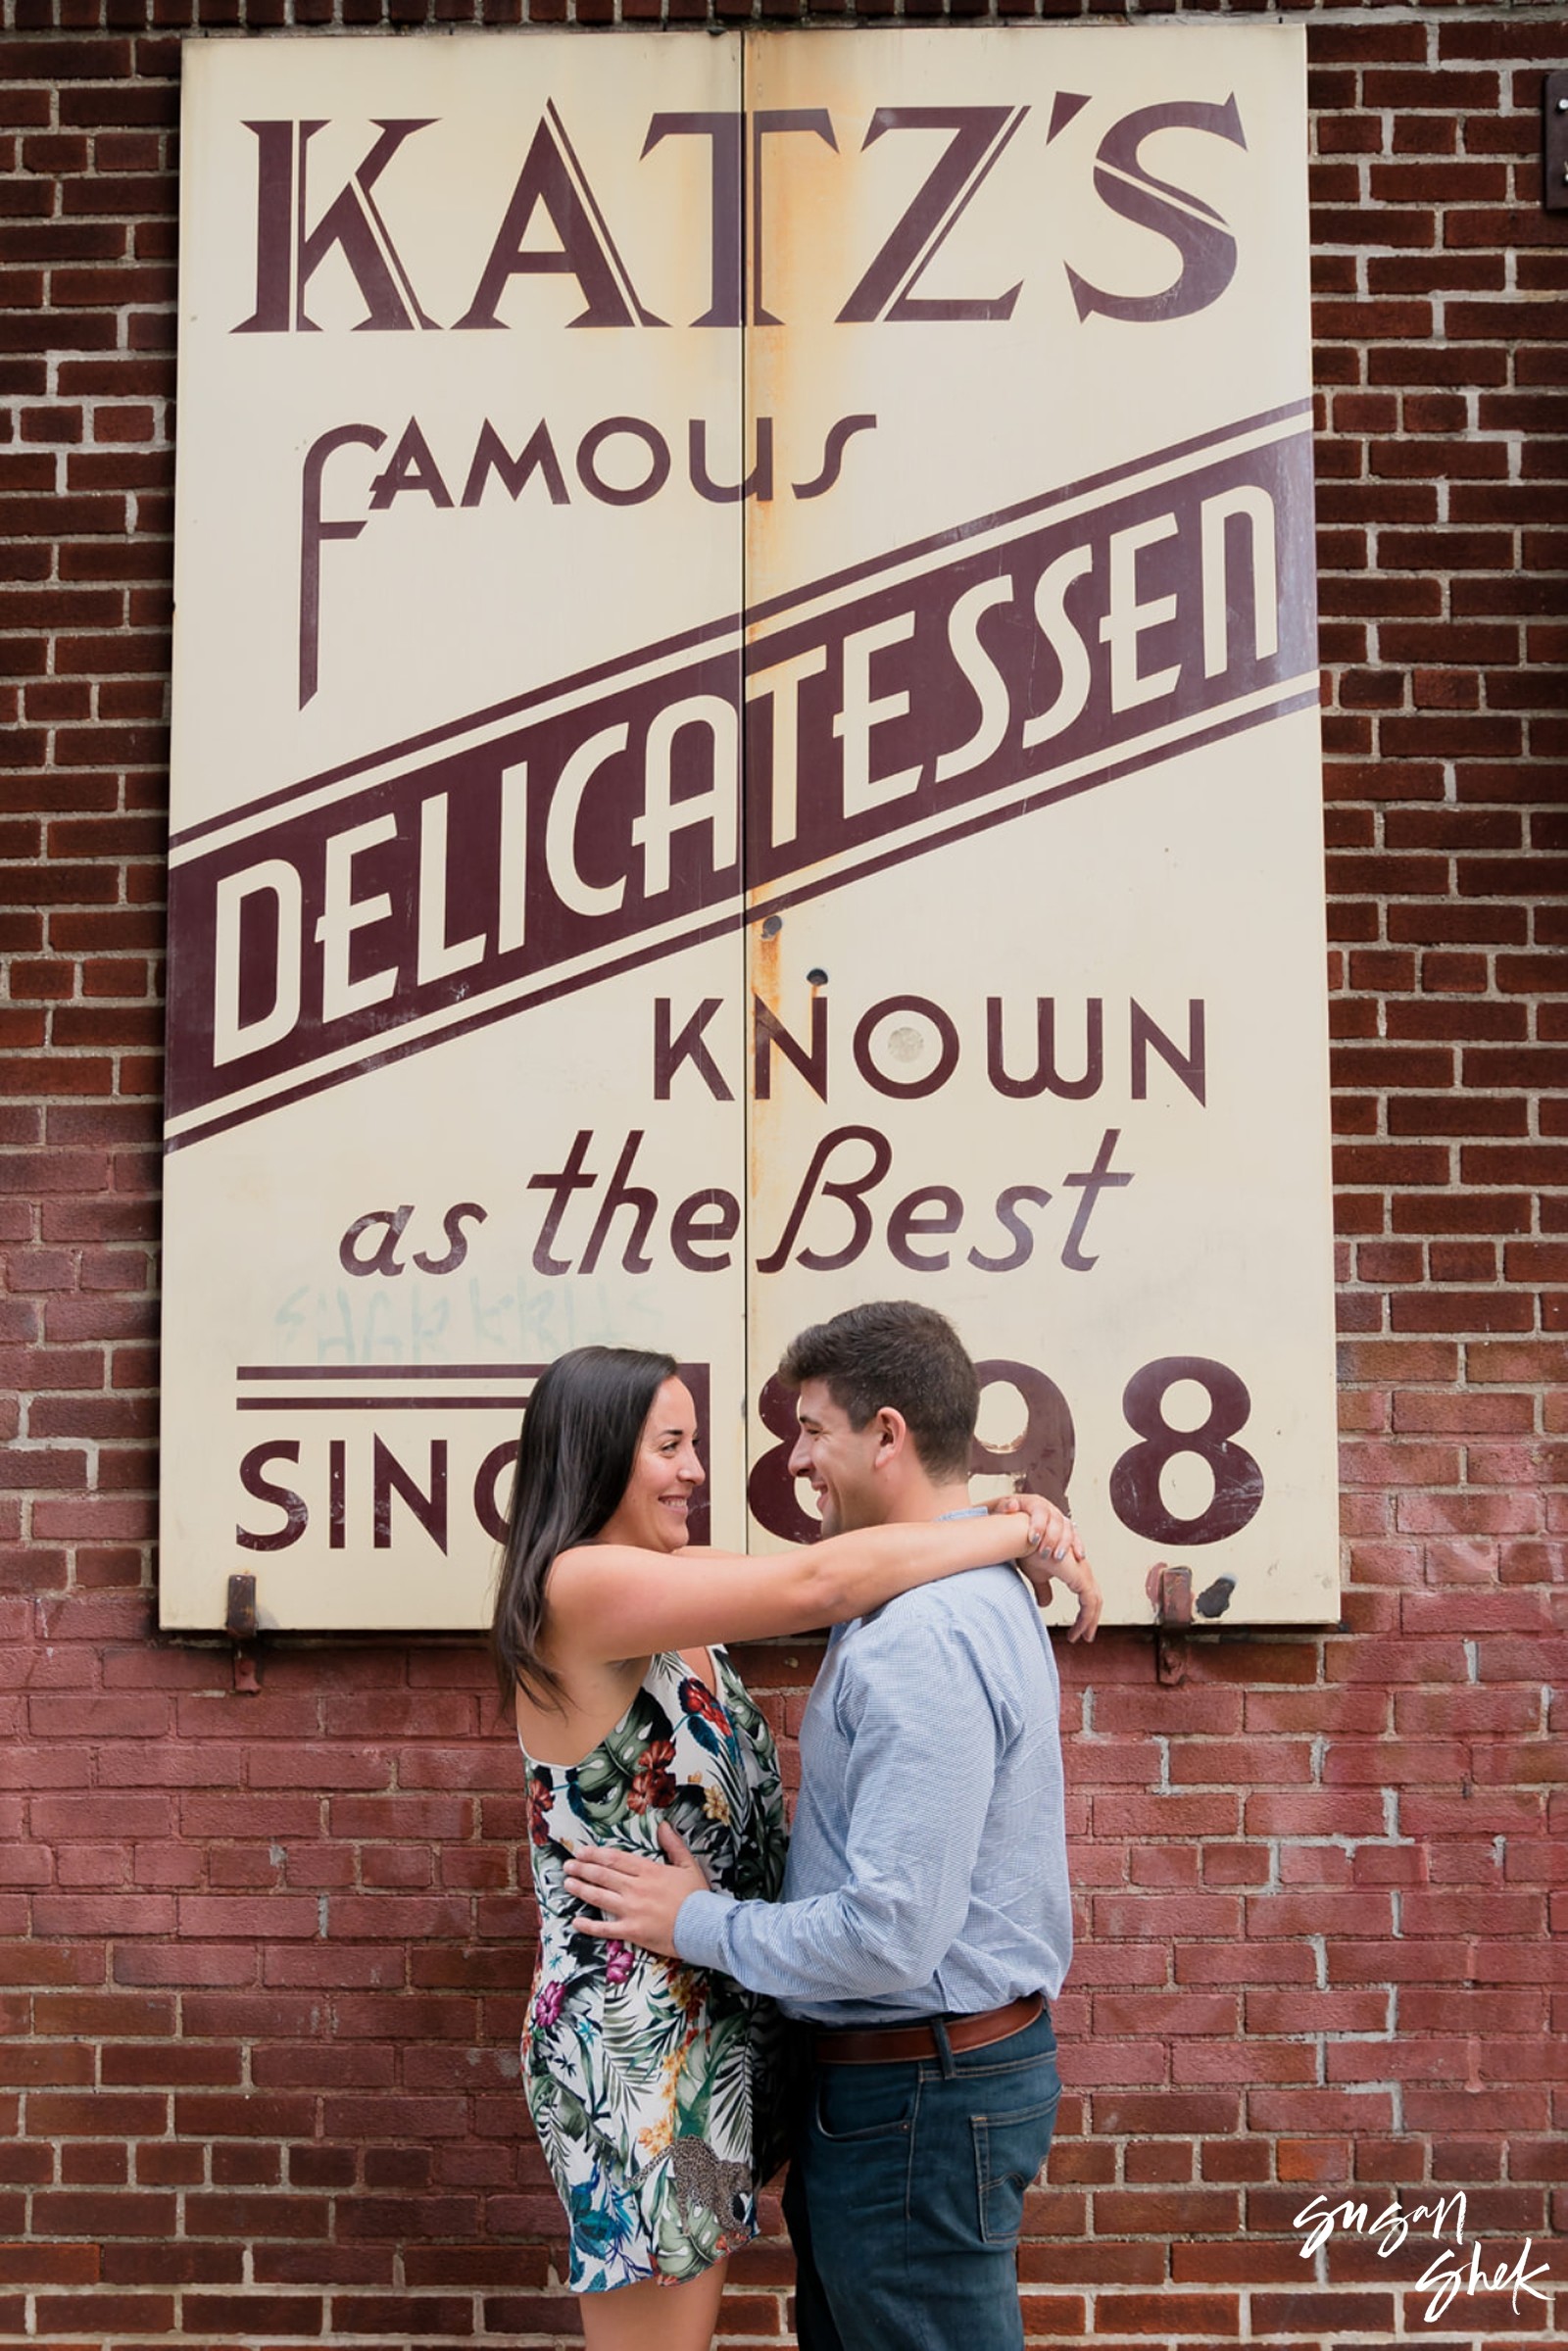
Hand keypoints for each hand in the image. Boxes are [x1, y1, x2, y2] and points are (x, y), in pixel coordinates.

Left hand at [562, 1823, 709, 1958]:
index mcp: (649, 1871)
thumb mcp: (688, 1864)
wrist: (704, 1926)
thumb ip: (673, 1844)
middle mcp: (636, 1888)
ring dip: (581, 1889)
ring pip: (599, 1897)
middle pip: (603, 1875)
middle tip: (568, 1865)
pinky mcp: (632, 1931)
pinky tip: (576, 1921)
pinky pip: (605, 1928)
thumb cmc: (697, 1896)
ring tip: (567, 1883)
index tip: (582, 1851)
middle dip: (582, 1868)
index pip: (615, 1858)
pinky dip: (588, 1926)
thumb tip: (663, 1825)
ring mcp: (632, 1910)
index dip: (595, 1854)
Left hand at [986, 1489, 1081, 1564]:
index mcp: (1034, 1503)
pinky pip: (1075, 1536)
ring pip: (1067, 1529)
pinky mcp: (1065, 1530)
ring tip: (1057, 1558)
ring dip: (1064, 1544)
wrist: (1012, 1521)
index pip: (1040, 1511)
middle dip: (1051, 1538)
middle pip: (1056, 1521)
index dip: (1038, 1525)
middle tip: (1044, 1553)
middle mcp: (1049, 1509)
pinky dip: (1077, 1546)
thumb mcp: (1002, 1509)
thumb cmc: (1006, 1517)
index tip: (1032, 1540)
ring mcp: (1058, 1519)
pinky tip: (1079, 1556)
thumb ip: (1004, 1507)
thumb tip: (1011, 1505)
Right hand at [990, 1493, 1101, 1642]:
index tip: (1078, 1629)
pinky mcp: (1080, 1576)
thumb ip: (1043, 1589)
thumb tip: (1045, 1604)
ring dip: (1089, 1622)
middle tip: (1085, 1637)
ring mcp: (1083, 1572)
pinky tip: (1077, 1630)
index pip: (1087, 1593)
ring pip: (1094, 1602)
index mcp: (1074, 1568)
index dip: (1085, 1612)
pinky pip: (1089, 1602)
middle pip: (1095, 1599)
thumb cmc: (1027, 1550)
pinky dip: (1086, 1618)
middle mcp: (1082, 1568)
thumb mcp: (1036, 1575)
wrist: (1024, 1536)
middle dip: (1091, 1619)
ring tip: (1081, 1637)